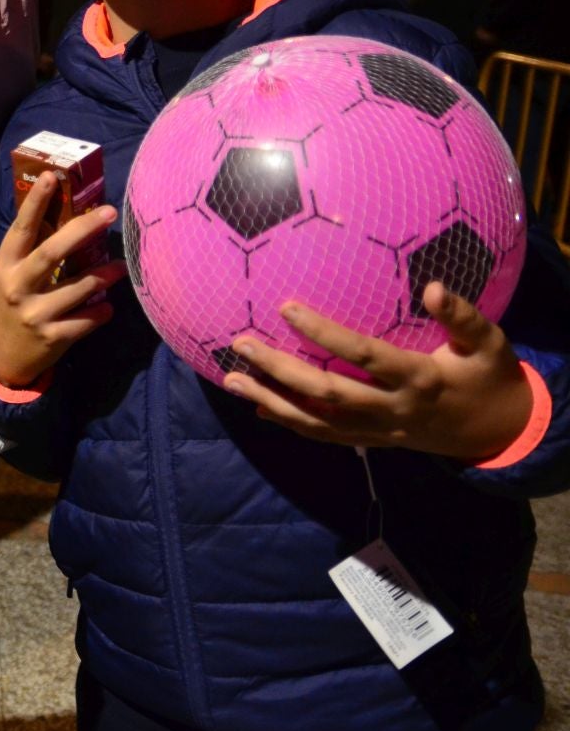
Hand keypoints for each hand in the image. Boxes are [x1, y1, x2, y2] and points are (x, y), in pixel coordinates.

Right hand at [0, 171, 126, 387]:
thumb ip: (34, 252)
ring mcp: (35, 314)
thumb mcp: (13, 277)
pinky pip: (87, 320)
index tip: (51, 177)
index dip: (35, 203)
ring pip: (78, 287)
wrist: (4, 357)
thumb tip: (69, 215)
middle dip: (82, 230)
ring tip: (122, 267)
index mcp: (7, 266)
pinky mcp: (53, 337)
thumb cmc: (14, 306)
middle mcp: (17, 287)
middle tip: (109, 212)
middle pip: (52, 253)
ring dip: (105, 275)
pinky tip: (106, 306)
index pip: (21, 229)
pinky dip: (101, 311)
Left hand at [223, 283, 533, 460]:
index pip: (363, 355)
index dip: (324, 333)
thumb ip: (462, 316)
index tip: (286, 308)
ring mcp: (380, 431)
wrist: (499, 431)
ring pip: (317, 423)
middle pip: (327, 394)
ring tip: (231, 381)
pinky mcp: (372, 443)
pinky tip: (259, 407)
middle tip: (241, 345)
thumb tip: (434, 288)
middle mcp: (393, 409)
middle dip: (280, 371)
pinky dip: (291, 422)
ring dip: (271, 403)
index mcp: (419, 379)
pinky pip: (325, 435)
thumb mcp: (489, 344)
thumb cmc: (490, 376)